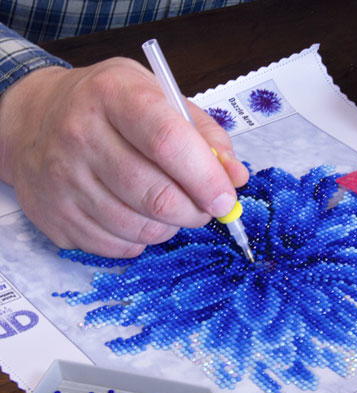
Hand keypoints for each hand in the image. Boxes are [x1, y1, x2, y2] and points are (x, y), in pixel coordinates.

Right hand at [0, 57, 247, 256]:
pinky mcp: (56, 216)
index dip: (206, 177)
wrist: (34, 122)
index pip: (168, 142)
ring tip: (170, 209)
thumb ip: (204, 135)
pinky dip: (140, 241)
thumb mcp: (158, 98)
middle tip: (204, 208)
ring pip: (139, 229)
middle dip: (194, 212)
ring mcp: (64, 180)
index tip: (226, 199)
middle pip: (156, 196)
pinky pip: (117, 247)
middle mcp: (81, 135)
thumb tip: (236, 177)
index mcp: (114, 95)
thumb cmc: (108, 108)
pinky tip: (138, 217)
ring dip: (169, 228)